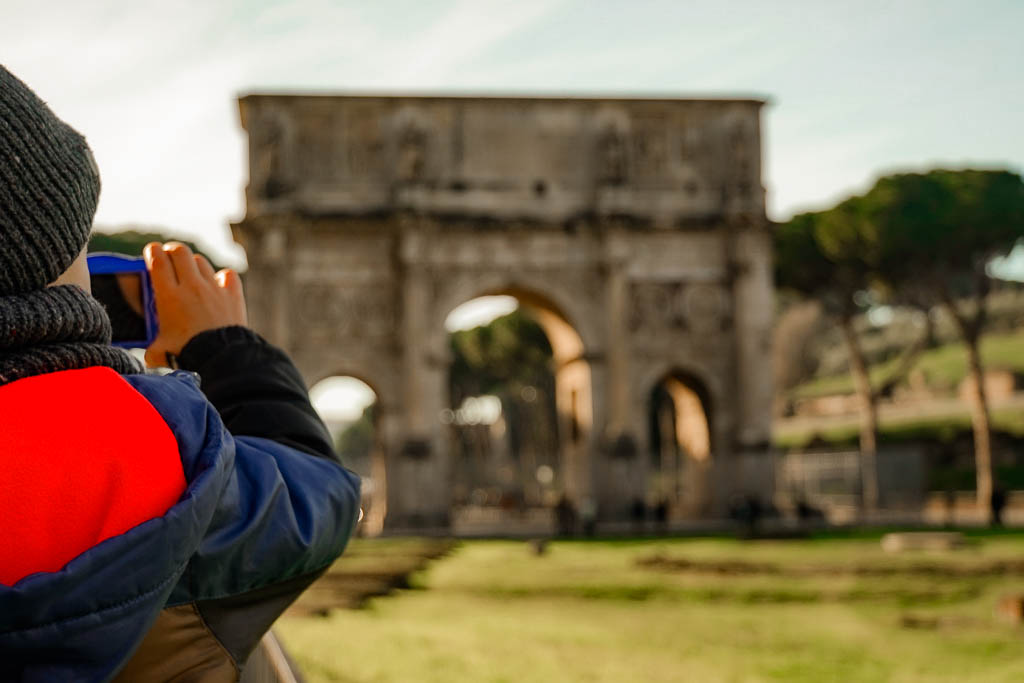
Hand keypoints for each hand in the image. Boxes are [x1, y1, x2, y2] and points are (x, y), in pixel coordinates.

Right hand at [143, 242, 247, 367]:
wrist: (220, 357)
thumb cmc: (187, 354)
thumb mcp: (160, 351)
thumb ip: (152, 349)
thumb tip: (150, 357)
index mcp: (169, 296)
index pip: (158, 261)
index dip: (153, 251)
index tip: (152, 250)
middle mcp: (191, 286)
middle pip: (180, 252)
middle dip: (172, 250)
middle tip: (169, 256)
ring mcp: (214, 288)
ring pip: (201, 261)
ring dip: (193, 263)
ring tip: (190, 272)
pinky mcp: (233, 294)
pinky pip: (227, 274)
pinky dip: (222, 276)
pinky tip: (218, 284)